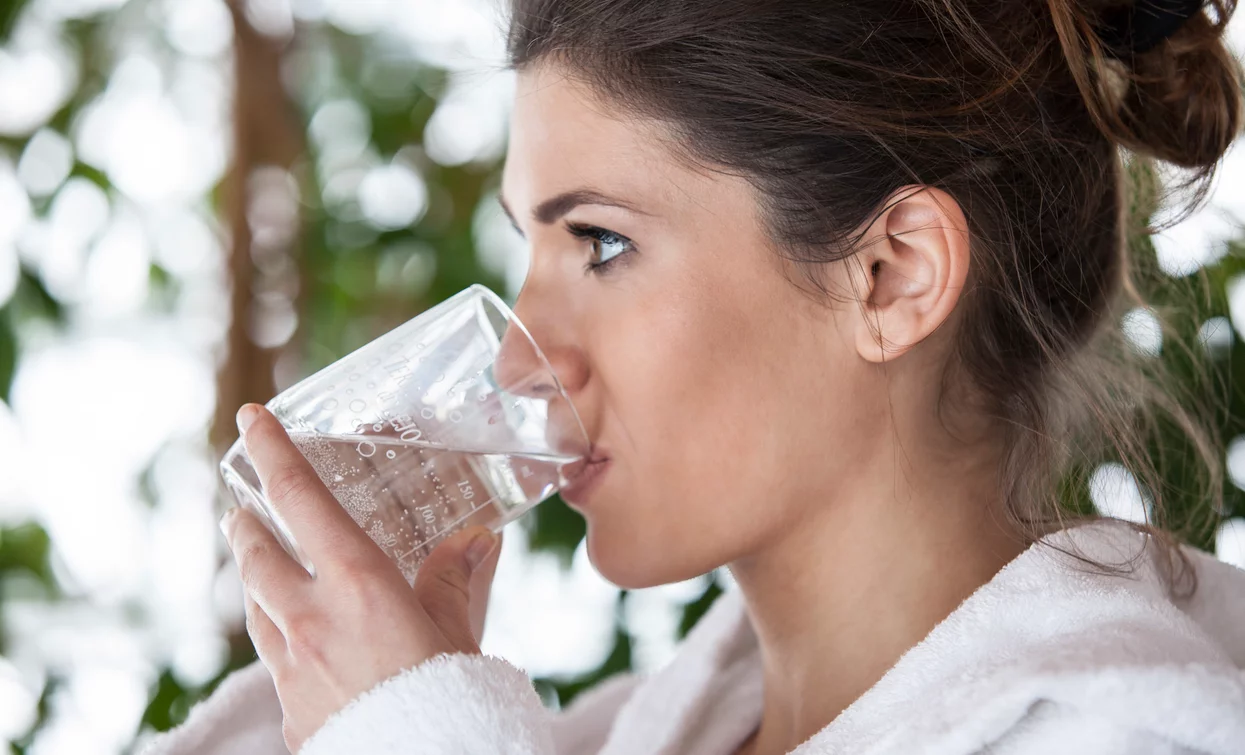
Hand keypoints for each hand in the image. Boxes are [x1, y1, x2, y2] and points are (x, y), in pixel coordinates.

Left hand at [219, 404, 503, 753]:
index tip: (253, 418)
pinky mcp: (290, 708)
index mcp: (356, 582)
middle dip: (246, 524)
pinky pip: (270, 655)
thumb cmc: (448, 699)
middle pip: (255, 554)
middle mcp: (310, 617)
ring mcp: (291, 666)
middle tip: (241, 507)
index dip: (272, 452)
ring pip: (254, 605)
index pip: (298, 498)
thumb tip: (474, 544)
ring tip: (257, 562)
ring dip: (252, 577)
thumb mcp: (456, 630)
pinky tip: (290, 636)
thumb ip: (453, 581)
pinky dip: (274, 631)